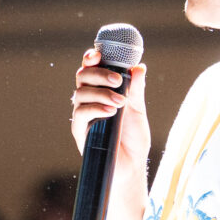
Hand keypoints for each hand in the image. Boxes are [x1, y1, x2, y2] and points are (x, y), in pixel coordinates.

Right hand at [69, 49, 150, 166]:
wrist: (132, 166)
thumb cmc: (133, 138)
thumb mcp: (138, 109)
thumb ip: (136, 89)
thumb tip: (139, 67)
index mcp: (101, 91)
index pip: (91, 69)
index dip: (91, 58)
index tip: (99, 54)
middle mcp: (88, 101)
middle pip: (83, 76)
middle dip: (100, 73)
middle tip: (119, 80)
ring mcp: (83, 116)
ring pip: (80, 93)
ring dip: (101, 92)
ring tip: (121, 102)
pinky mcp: (80, 132)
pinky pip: (81, 113)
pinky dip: (96, 108)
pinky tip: (111, 111)